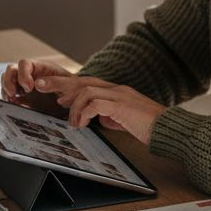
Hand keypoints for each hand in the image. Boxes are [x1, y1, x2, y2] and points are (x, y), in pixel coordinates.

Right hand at [2, 59, 70, 117]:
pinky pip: (10, 93)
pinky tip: (13, 105)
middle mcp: (30, 73)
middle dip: (9, 81)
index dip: (23, 74)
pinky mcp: (22, 95)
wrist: (75, 99)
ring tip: (11, 100)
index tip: (29, 87)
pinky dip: (8, 98)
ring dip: (6, 89)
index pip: (25, 63)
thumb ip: (55, 83)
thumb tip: (37, 84)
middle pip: (11, 70)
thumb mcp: (69, 84)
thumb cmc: (73, 88)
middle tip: (13, 94)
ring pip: (7, 80)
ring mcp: (24, 84)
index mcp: (41, 66)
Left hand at [36, 75, 165, 144]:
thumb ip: (111, 115)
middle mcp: (117, 89)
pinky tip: (83, 124)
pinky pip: (95, 103)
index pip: (88, 83)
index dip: (70, 86)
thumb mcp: (125, 120)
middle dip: (59, 83)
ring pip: (86, 91)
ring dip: (74, 106)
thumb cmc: (151, 127)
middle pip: (82, 80)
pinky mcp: (122, 105)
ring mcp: (120, 95)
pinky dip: (84, 113)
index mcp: (117, 91)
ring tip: (72, 122)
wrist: (170, 129)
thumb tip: (98, 118)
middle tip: (40, 86)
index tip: (55, 93)